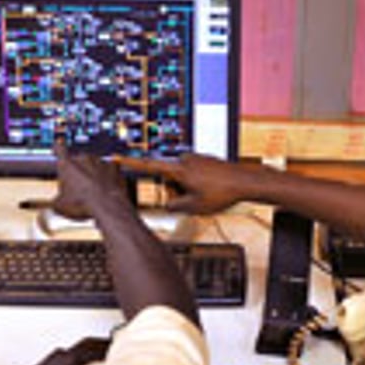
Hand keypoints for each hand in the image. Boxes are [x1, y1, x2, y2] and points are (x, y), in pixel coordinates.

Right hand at [53, 140, 130, 219]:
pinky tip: (107, 186)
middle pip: (78, 160)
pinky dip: (108, 175)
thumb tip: (56, 204)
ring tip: (94, 189)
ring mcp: (99, 162)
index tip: (59, 143)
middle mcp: (83, 159)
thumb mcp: (60, 205)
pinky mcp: (114, 167)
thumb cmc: (82, 204)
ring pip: (94, 164)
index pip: (60, 149)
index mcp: (67, 165)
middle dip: (78, 170)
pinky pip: (109, 168)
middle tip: (79, 187)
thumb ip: (56, 200)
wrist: (107, 206)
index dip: (59, 147)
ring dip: (93, 172)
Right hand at [116, 153, 258, 214]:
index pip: (149, 166)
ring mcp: (198, 159)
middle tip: (192, 200)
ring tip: (206, 196)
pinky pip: (195, 175)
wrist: (246, 182)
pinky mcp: (207, 162)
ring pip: (183, 177)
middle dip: (175, 190)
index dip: (131, 163)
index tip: (117, 158)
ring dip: (188, 188)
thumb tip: (168, 205)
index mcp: (179, 169)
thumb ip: (175, 206)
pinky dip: (199, 184)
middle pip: (169, 177)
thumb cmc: (223, 192)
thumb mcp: (194, 207)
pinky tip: (211, 191)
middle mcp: (186, 160)